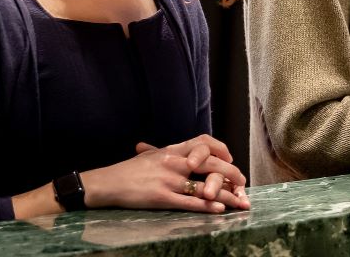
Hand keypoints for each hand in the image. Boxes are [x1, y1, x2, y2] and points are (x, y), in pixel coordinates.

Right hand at [82, 134, 249, 213]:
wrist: (106, 183)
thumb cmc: (127, 170)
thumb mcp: (149, 155)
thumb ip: (164, 152)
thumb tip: (175, 150)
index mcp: (171, 150)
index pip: (202, 142)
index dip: (220, 148)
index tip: (229, 157)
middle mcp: (173, 162)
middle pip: (210, 164)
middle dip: (231, 174)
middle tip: (243, 183)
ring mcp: (169, 180)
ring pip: (204, 185)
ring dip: (226, 194)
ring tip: (240, 201)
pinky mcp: (162, 197)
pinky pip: (189, 202)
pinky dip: (206, 205)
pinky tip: (219, 209)